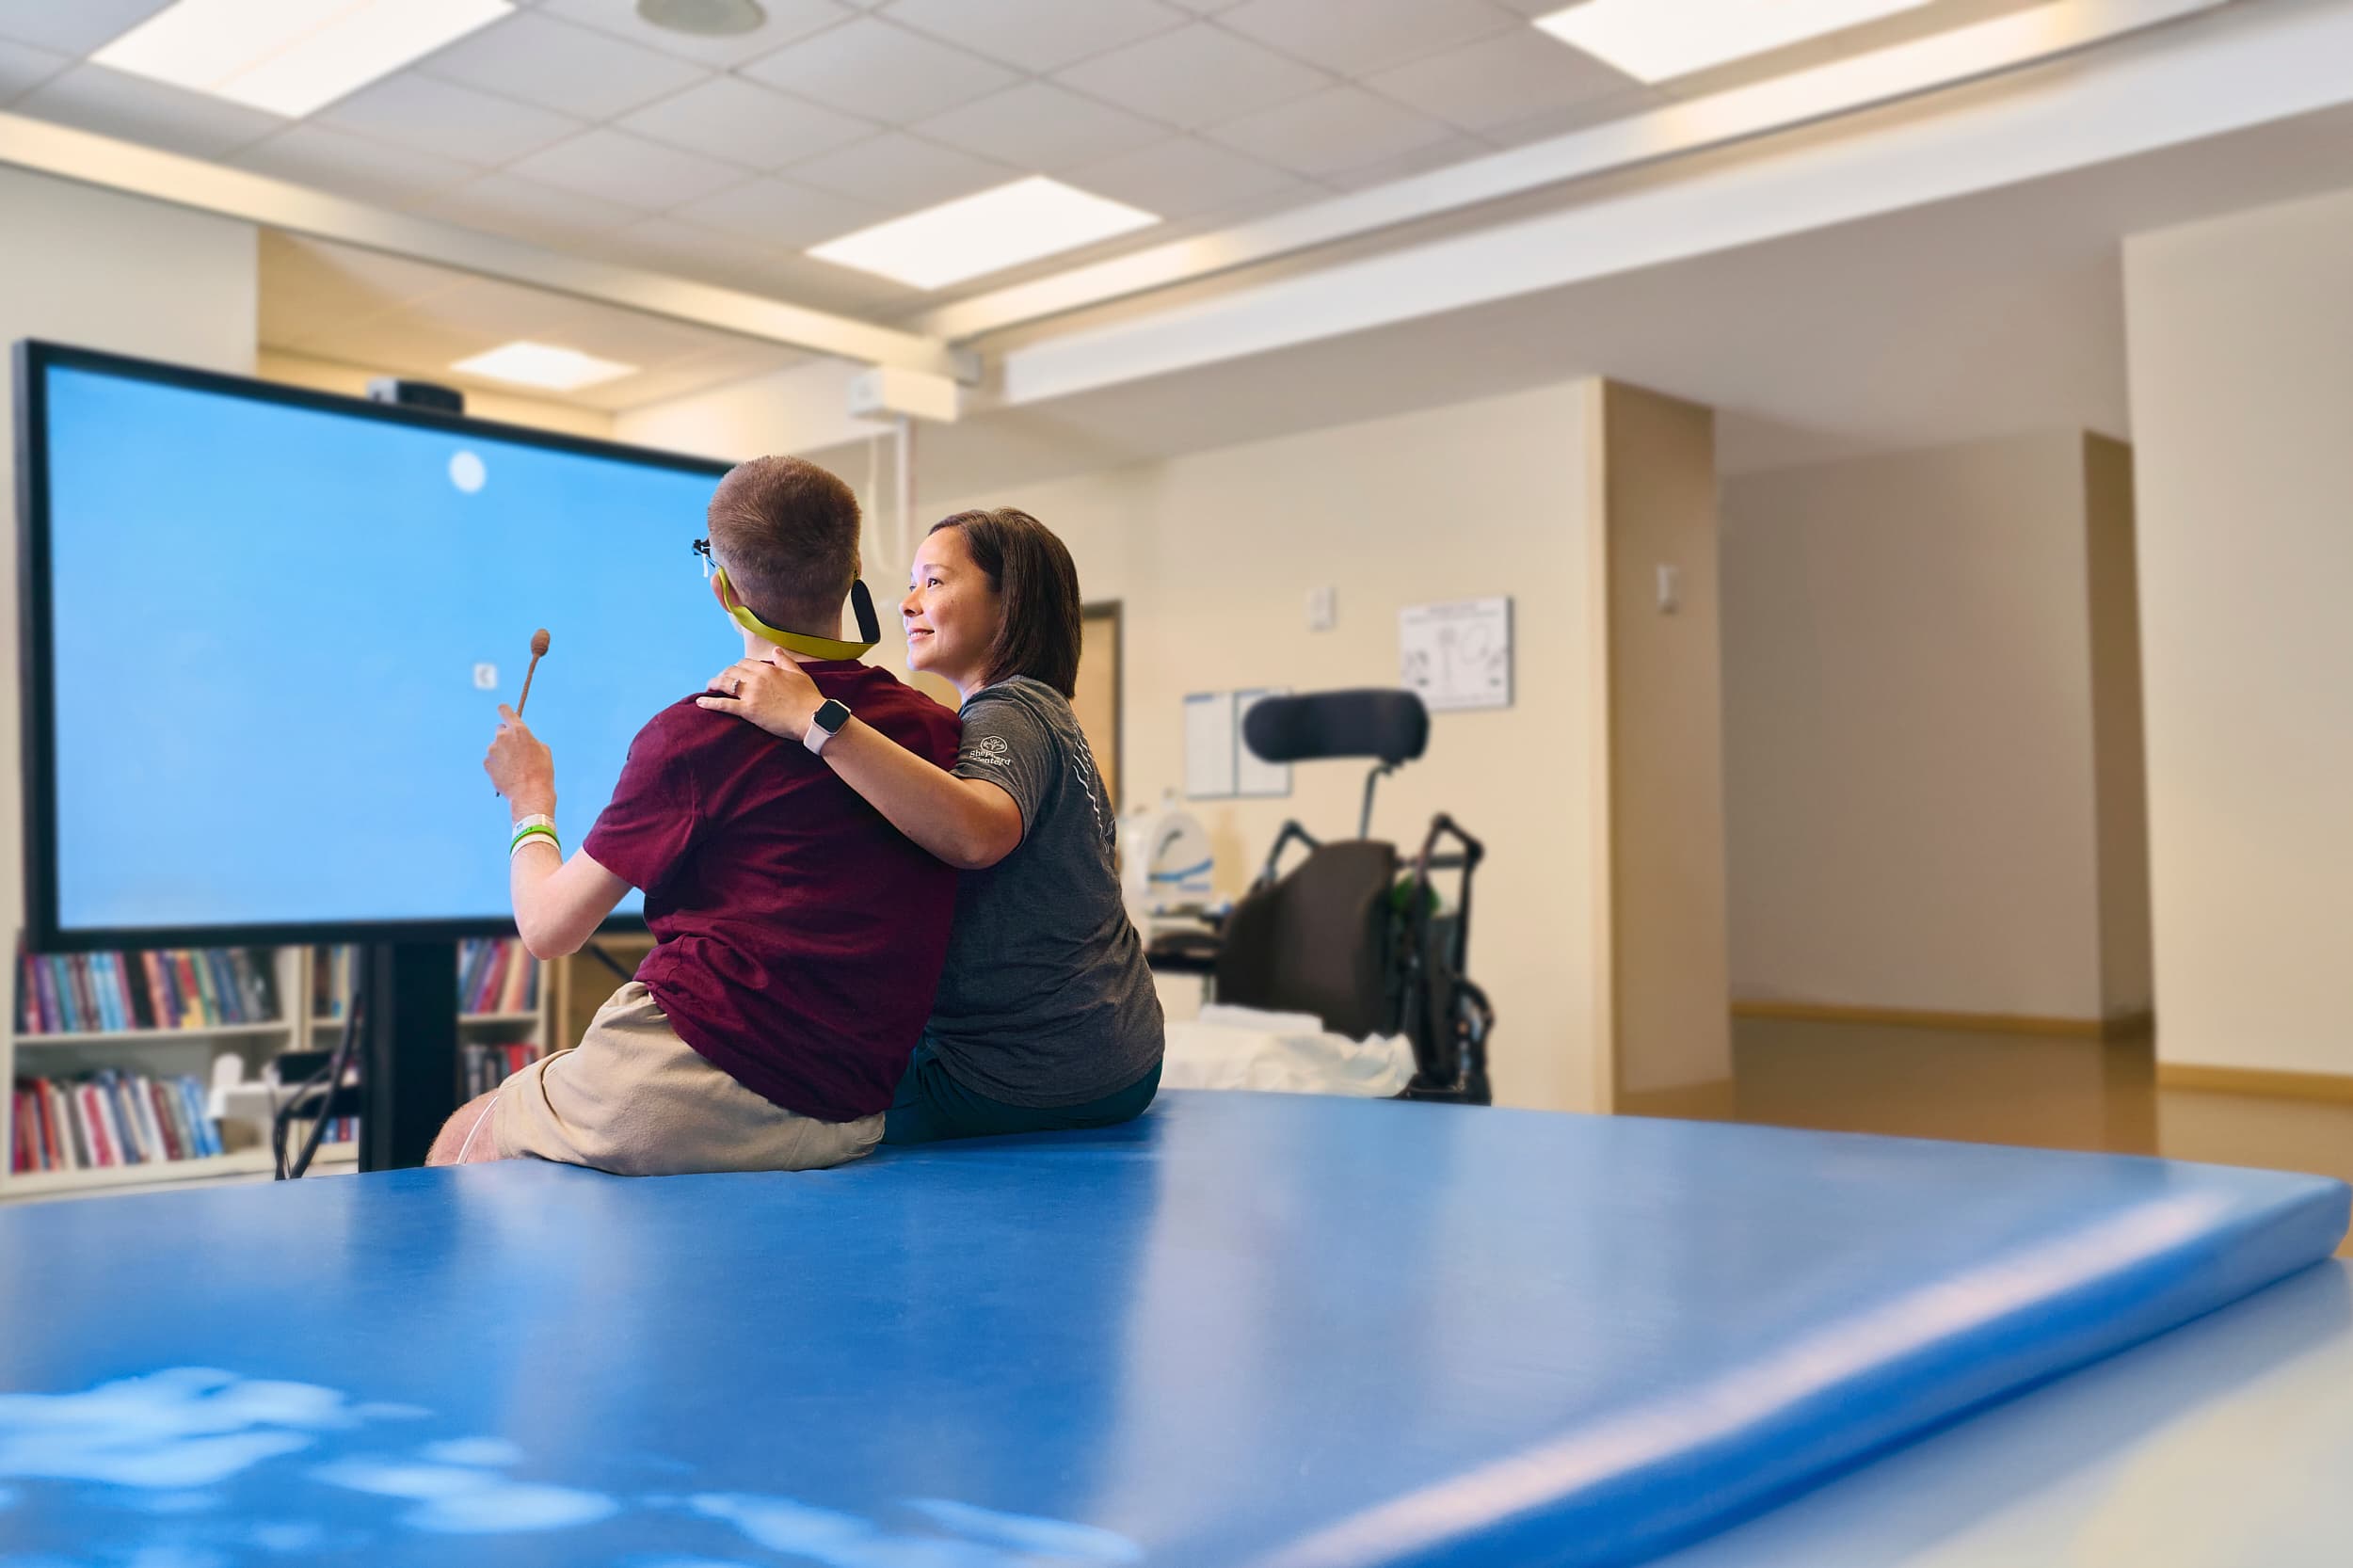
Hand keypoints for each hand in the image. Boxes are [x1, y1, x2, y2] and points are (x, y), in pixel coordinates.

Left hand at [485, 704, 555, 814]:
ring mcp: (492, 750)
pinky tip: (509, 774)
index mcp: (519, 730)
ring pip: (496, 747)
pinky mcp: (487, 763)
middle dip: (507, 736)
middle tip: (516, 750)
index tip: (504, 711)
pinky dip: (498, 765)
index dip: (505, 710)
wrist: (530, 794)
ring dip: (503, 753)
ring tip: (515, 768)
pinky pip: (492, 760)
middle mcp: (503, 737)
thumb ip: (529, 739)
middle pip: (500, 729)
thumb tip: (521, 740)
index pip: (505, 711)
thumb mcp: (543, 750)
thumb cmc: (541, 772)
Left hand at [699, 655, 821, 740]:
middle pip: (732, 671)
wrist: (812, 717)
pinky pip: (724, 704)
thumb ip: (785, 661)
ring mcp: (751, 694)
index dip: (737, 667)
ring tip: (708, 687)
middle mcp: (757, 678)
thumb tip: (776, 650)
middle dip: (723, 674)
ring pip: (725, 684)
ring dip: (714, 684)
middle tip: (719, 681)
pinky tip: (700, 702)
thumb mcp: (798, 674)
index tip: (735, 673)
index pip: (745, 663)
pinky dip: (710, 702)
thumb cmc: (808, 698)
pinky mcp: (748, 710)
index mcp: (768, 669)